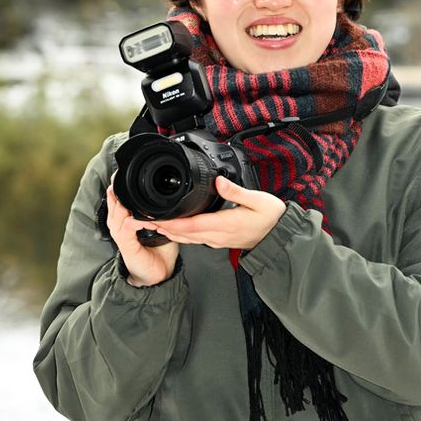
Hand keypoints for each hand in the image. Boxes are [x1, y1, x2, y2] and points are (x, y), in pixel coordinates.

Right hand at [106, 184, 179, 285]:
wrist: (158, 275)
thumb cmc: (160, 252)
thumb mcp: (163, 228)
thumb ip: (164, 215)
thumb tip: (176, 200)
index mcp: (127, 221)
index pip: (119, 201)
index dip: (121, 188)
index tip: (125, 174)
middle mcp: (121, 226)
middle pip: (114, 203)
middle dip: (117, 189)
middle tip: (121, 175)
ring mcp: (121, 235)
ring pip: (117, 212)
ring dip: (124, 202)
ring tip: (128, 191)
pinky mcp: (125, 244)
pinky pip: (126, 226)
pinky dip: (134, 219)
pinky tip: (143, 218)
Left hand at [143, 176, 286, 250]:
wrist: (278, 236)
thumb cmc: (271, 218)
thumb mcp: (258, 200)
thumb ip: (236, 191)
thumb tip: (218, 180)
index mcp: (225, 224)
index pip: (191, 225)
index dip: (171, 222)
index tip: (155, 217)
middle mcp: (217, 235)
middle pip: (183, 234)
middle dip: (162, 227)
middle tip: (141, 220)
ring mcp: (217, 239)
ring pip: (187, 238)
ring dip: (168, 232)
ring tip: (149, 224)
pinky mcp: (218, 240)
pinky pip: (194, 239)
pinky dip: (179, 234)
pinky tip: (171, 229)